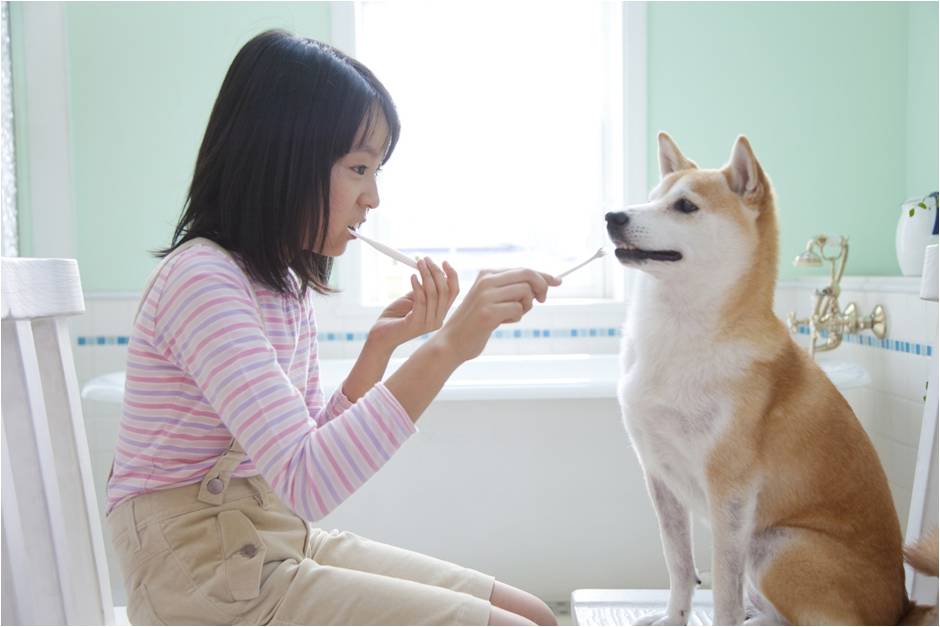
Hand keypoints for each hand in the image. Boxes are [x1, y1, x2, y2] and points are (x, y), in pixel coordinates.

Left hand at [367, 257, 458, 352]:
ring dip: (426, 275)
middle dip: (436, 271)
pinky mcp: (416, 324)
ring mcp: (428, 324)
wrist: (380, 336)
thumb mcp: (412, 299)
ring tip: (418, 263)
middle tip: (425, 259)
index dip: (451, 275)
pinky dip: (417, 285)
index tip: (444, 261)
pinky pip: (421, 300)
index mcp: (440, 313)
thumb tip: (430, 270)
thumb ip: (423, 289)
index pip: (453, 292)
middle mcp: (438, 320)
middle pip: (445, 291)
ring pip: (433, 294)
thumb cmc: (396, 317)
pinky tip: (412, 276)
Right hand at [435, 268, 560, 362]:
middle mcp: (486, 280)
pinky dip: (515, 318)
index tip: (557, 281)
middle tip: (541, 300)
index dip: (543, 275)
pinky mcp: (488, 312)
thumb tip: (545, 283)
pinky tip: (500, 323)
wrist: (452, 341)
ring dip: (525, 306)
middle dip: (541, 287)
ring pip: (525, 292)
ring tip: (510, 316)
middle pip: (527, 275)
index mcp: (487, 274)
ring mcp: (486, 295)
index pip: (523, 269)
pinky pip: (518, 310)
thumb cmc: (477, 322)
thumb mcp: (492, 299)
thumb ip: (511, 289)